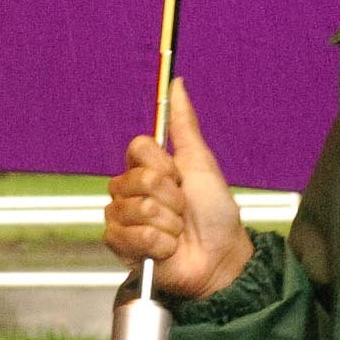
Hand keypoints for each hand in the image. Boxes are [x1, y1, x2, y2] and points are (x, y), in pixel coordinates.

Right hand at [102, 81, 251, 302]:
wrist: (220, 256)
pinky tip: (167, 249)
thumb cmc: (215, 213)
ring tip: (177, 232)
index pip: (138, 148)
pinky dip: (160, 244)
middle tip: (183, 211)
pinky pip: (133, 235)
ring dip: (169, 223)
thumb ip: (185, 124)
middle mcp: (128, 190)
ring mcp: (121, 218)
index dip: (164, 165)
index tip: (181, 178)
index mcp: (145, 168)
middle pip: (138, 179)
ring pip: (138, 209)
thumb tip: (178, 83)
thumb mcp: (202, 162)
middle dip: (172, 198)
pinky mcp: (119, 245)